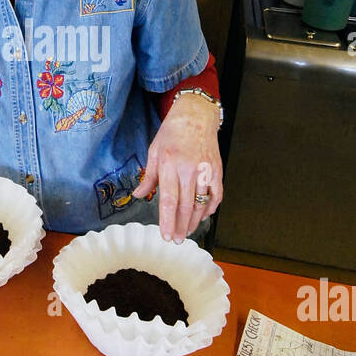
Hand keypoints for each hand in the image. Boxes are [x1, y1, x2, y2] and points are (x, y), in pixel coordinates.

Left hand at [132, 96, 222, 243]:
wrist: (195, 116)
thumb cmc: (172, 133)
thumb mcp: (154, 151)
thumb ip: (148, 177)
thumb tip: (138, 196)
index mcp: (170, 164)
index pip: (169, 200)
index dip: (168, 221)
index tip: (166, 235)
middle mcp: (189, 169)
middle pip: (186, 206)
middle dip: (181, 226)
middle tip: (177, 240)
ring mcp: (205, 170)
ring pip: (201, 203)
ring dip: (195, 221)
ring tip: (188, 231)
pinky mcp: (217, 170)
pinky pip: (216, 195)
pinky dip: (210, 208)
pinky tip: (203, 216)